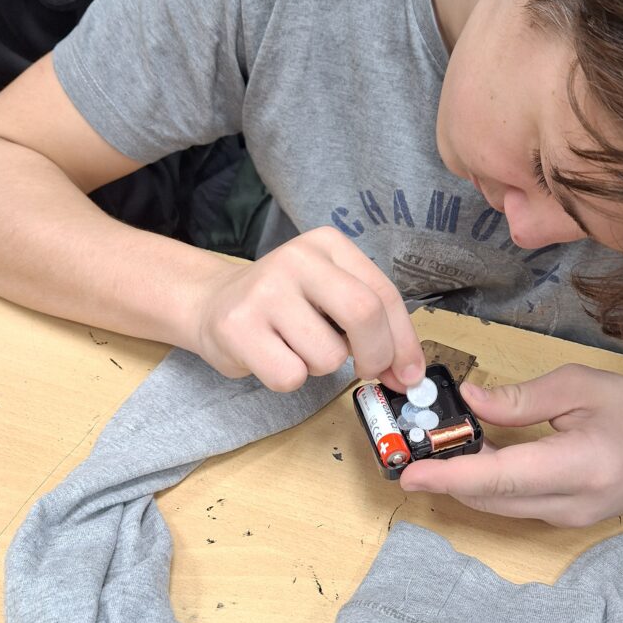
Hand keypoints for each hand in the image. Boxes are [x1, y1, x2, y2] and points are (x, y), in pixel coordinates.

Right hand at [195, 226, 424, 391]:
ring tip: (296, 347)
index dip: (404, 341)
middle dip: (376, 356)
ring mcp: (264, 290)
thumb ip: (374, 328)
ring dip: (321, 367)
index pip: (384, 293)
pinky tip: (272, 355)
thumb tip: (408, 375)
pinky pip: (291, 376)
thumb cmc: (285, 305)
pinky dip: (290, 378)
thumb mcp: (331, 296)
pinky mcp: (238, 326)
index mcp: (328, 244)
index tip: (410, 373)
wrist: (212, 303)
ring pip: (328, 356)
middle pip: (363, 313)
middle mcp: (297, 258)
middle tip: (366, 371)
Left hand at [399, 364, 622, 526]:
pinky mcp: (562, 521)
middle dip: (443, 475)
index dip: (451, 476)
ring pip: (495, 505)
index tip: (410, 473)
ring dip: (460, 479)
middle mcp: (569, 505)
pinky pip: (509, 504)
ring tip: (431, 445)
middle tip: (407, 447)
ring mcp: (566, 520)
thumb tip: (470, 401)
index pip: (502, 476)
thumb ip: (521, 398)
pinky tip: (469, 454)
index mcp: (580, 467)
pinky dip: (483, 482)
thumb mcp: (581, 387)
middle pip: (489, 497)